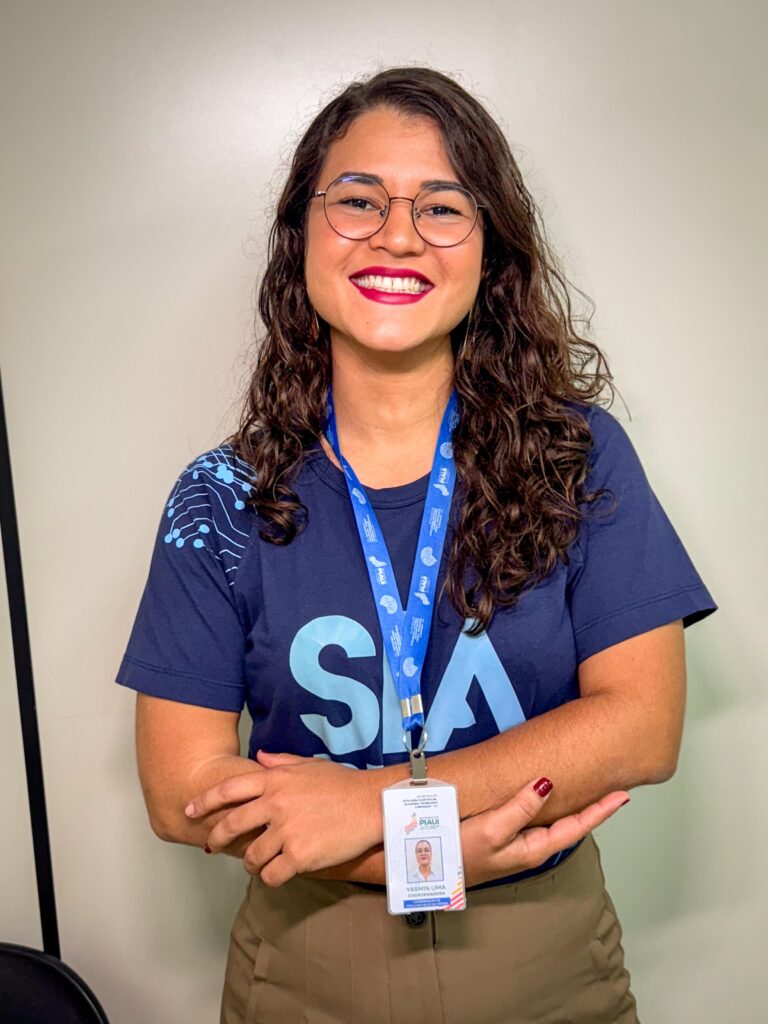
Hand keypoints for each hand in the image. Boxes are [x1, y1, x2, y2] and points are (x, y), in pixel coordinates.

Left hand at [186, 752, 382, 885]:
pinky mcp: (299, 856)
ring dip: (249, 863)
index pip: (229, 790)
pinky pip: (272, 875)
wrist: (371, 804)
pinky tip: (276, 873)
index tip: (190, 810)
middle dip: (217, 837)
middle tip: (212, 845)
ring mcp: (286, 831)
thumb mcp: (309, 765)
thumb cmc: (343, 784)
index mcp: (275, 780)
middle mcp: (275, 804)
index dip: (205, 801)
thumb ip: (280, 762)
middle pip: (232, 825)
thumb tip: (259, 758)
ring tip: (255, 864)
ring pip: (251, 855)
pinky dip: (270, 877)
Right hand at [461, 779, 628, 886]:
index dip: (600, 811)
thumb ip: (520, 808)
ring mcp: (516, 843)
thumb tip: (548, 784)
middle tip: (614, 789)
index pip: (575, 827)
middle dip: (593, 809)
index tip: (623, 795)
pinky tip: (546, 797)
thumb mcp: (491, 830)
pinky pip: (534, 819)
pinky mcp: (501, 836)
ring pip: (553, 823)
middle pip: (570, 826)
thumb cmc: (459, 853)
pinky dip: (548, 807)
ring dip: (572, 808)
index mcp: (533, 848)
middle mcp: (529, 847)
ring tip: (590, 791)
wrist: (430, 870)